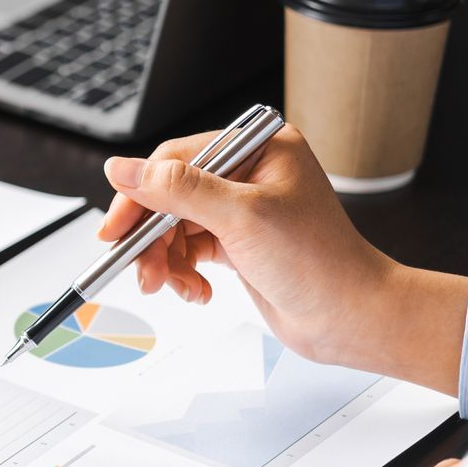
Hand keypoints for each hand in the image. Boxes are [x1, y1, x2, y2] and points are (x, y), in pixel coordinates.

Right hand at [100, 126, 466, 393]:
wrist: (350, 319)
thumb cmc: (320, 264)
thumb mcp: (242, 217)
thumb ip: (177, 189)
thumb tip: (122, 169)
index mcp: (259, 147)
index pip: (176, 159)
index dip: (141, 193)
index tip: (117, 226)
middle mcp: (248, 172)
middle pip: (169, 195)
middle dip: (152, 237)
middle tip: (142, 268)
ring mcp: (241, 208)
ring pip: (173, 226)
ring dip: (165, 260)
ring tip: (171, 286)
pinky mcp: (235, 241)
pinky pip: (187, 248)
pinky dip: (182, 271)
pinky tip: (195, 289)